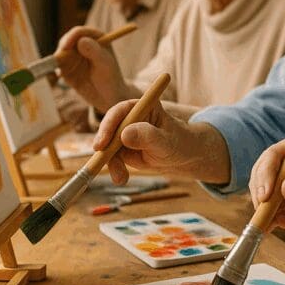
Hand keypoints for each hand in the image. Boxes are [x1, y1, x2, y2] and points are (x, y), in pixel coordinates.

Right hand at [56, 26, 130, 111]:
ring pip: (60, 54)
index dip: (70, 38)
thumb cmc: (111, 78)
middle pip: (65, 41)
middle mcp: (83, 43)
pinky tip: (65, 78)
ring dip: (58, 62)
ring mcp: (74, 55)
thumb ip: (94, 52)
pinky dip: (58, 71)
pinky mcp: (67, 67)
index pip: (79, 32)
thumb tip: (81, 40)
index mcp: (96, 37)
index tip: (65, 48)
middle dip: (61, 51)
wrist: (108, 96)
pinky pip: (57, 66)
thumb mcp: (105, 64)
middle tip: (59, 61)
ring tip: (65, 73)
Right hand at [94, 98, 229, 184]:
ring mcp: (124, 133)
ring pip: (107, 146)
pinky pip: (111, 158)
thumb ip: (148, 136)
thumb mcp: (166, 141)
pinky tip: (122, 178)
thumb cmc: (178, 143)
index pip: (120, 111)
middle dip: (104, 147)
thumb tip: (125, 135)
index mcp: (142, 107)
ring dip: (110, 163)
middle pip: (108, 128)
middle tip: (101, 161)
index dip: (108, 125)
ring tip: (121, 178)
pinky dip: (115, 168)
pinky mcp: (121, 148)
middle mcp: (130, 118)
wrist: (182, 156)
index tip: (102, 144)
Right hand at [249, 138, 284, 263]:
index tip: (267, 194)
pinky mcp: (269, 199)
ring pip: (257, 190)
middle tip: (262, 207)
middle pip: (260, 172)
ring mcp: (273, 182)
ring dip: (261, 206)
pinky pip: (259, 207)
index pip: (273, 154)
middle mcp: (281, 164)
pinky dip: (263, 218)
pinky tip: (271, 226)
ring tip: (275, 219)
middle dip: (259, 190)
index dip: (266, 172)